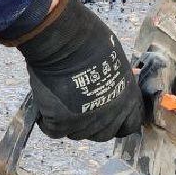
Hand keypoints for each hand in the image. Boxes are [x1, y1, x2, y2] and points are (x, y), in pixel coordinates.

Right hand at [7, 0, 142, 140]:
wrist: (66, 40)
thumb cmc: (91, 42)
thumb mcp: (117, 63)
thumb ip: (117, 82)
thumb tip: (119, 83)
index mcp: (128, 100)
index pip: (130, 125)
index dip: (117, 122)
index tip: (106, 115)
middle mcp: (111, 116)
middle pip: (102, 134)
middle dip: (92, 124)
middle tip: (79, 106)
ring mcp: (86, 122)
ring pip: (77, 133)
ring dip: (70, 122)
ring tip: (61, 100)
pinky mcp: (61, 122)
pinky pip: (53, 130)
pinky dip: (47, 120)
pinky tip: (45, 105)